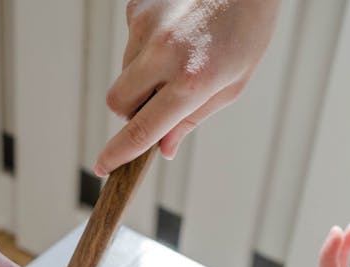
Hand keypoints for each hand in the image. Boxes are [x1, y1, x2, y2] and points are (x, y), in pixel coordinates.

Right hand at [95, 0, 279, 172]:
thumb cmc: (246, 31)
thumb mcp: (230, 86)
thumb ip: (191, 119)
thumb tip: (163, 149)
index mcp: (191, 80)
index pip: (141, 129)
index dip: (118, 153)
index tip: (103, 167)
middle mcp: (163, 52)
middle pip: (118, 102)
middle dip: (130, 110)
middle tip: (158, 100)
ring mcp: (147, 25)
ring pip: (125, 71)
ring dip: (143, 73)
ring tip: (179, 52)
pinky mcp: (139, 6)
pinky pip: (130, 42)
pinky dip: (146, 45)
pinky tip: (174, 30)